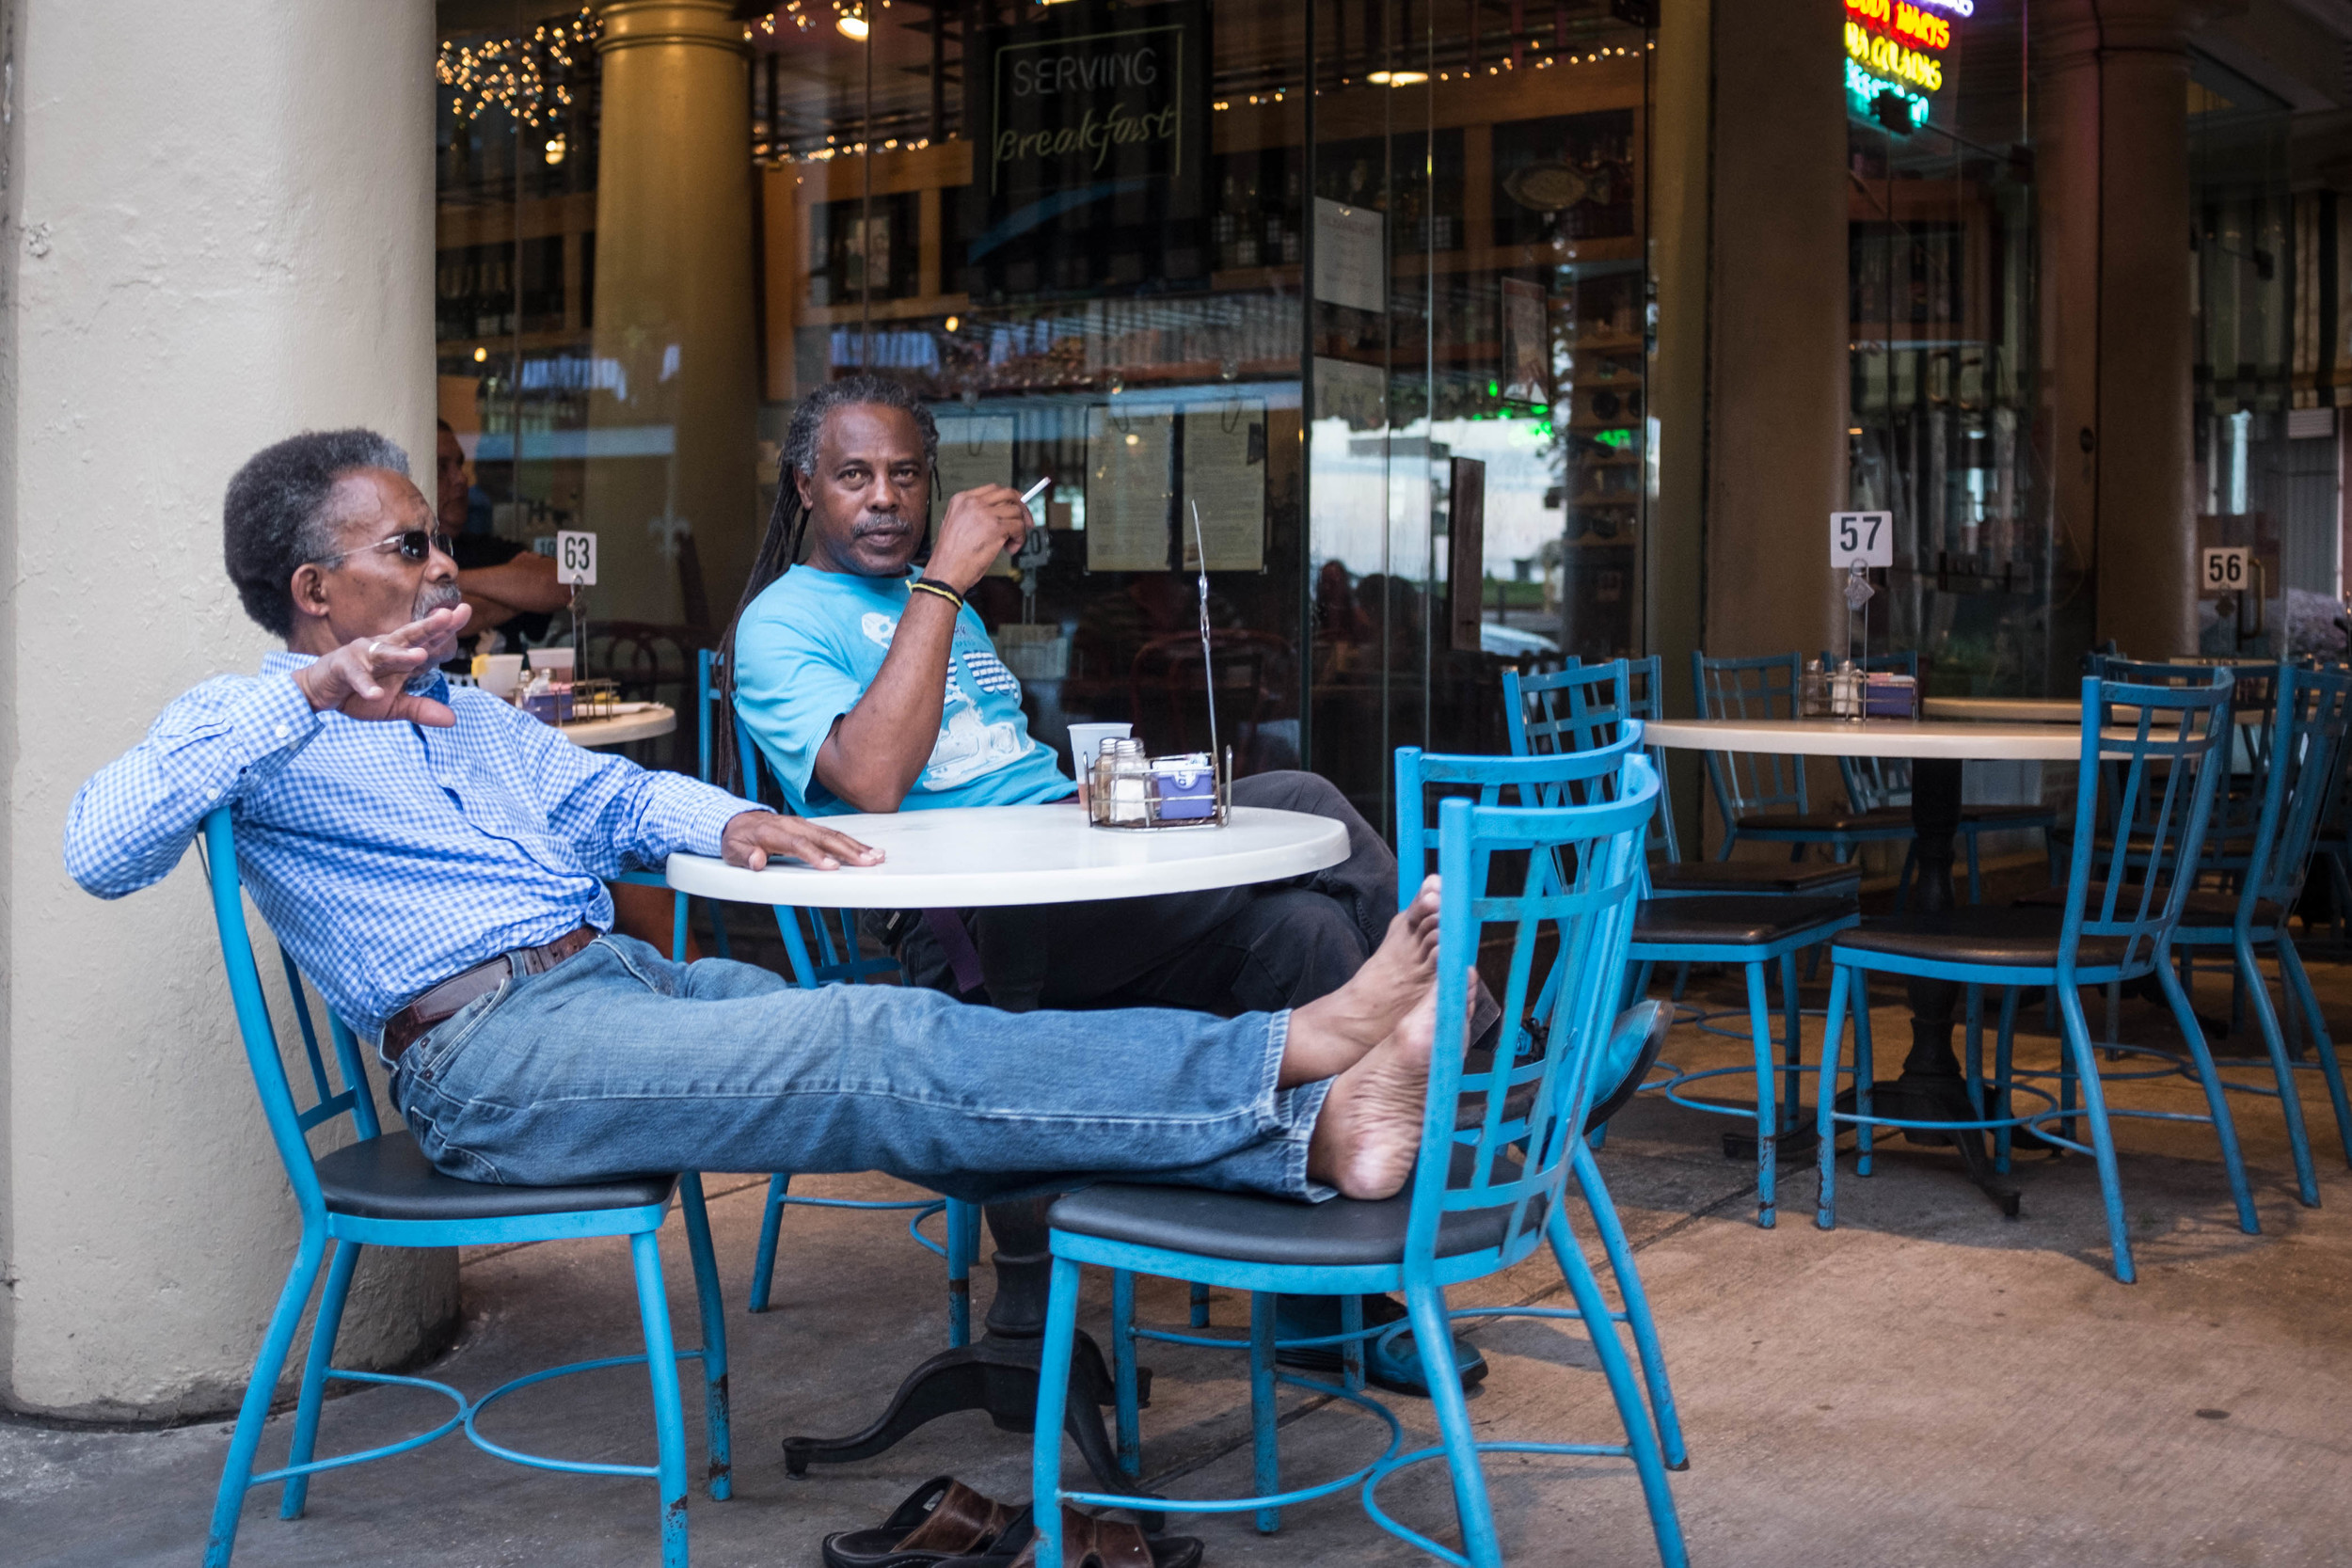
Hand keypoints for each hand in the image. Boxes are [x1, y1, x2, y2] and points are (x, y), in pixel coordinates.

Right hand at [292, 605, 473, 725]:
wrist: (320, 692)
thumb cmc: (359, 692)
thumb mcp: (394, 706)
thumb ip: (421, 709)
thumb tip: (453, 720)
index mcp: (400, 655)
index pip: (426, 641)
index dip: (445, 628)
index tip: (466, 611)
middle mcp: (384, 649)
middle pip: (410, 636)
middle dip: (429, 626)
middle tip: (448, 616)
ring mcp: (363, 656)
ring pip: (384, 653)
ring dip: (401, 655)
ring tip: (420, 656)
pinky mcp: (343, 668)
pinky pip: (356, 676)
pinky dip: (365, 685)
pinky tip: (374, 694)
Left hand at [720, 810, 884, 871]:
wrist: (737, 820)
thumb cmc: (737, 838)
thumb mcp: (733, 850)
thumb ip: (746, 856)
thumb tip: (758, 860)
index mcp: (773, 832)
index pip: (798, 844)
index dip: (815, 855)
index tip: (832, 866)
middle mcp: (792, 825)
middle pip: (824, 837)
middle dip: (849, 850)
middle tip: (869, 861)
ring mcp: (803, 825)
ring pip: (833, 834)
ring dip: (856, 846)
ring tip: (877, 856)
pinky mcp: (810, 827)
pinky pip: (833, 834)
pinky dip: (852, 842)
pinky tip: (866, 850)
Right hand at [926, 484, 1032, 593]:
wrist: (946, 571)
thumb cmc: (952, 556)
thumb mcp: (958, 525)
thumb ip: (977, 515)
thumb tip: (1003, 513)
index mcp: (961, 499)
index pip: (994, 489)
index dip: (1009, 499)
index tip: (1017, 508)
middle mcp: (973, 502)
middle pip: (1008, 494)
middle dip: (1022, 508)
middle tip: (1027, 523)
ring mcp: (985, 513)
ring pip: (1016, 512)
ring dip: (1019, 529)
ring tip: (1009, 544)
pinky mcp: (996, 527)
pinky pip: (1018, 527)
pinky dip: (1020, 539)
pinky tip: (1010, 549)